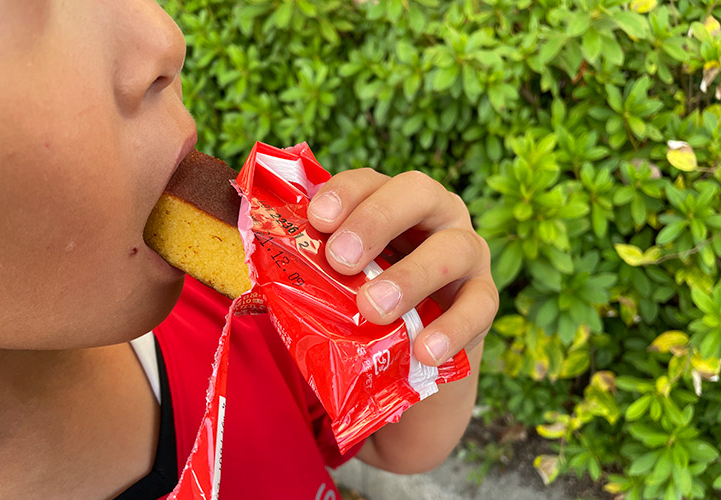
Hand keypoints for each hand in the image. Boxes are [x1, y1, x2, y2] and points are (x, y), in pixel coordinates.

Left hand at [307, 168, 498, 366]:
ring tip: (373, 309)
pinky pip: (479, 305)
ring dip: (411, 277)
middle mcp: (436, 213)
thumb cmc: (367, 300)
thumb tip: (268, 267)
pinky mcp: (485, 294)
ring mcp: (468, 250)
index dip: (344, 193)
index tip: (317, 220)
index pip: (369, 180)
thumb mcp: (343, 279)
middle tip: (340, 260)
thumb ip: (318, 267)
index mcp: (393, 200)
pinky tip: (425, 349)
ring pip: (453, 248)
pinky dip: (452, 328)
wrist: (411, 349)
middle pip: (417, 193)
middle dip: (376, 221)